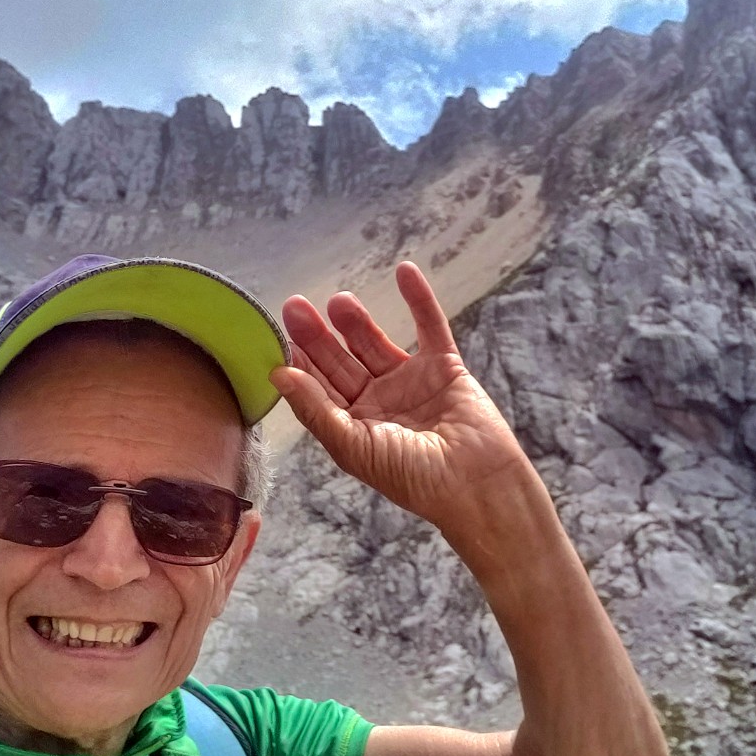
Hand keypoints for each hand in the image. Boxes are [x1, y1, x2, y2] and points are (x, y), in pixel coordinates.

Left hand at [272, 262, 528, 536]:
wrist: (477, 485)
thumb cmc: (413, 477)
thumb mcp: (354, 446)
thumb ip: (316, 409)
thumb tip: (277, 375)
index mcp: (353, 426)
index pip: (319, 388)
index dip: (300, 362)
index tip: (281, 336)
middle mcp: (379, 403)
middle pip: (342, 361)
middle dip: (319, 336)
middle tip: (296, 307)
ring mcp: (411, 383)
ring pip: (376, 342)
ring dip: (357, 321)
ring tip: (338, 301)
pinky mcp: (445, 368)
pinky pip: (430, 327)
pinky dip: (419, 299)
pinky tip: (405, 271)